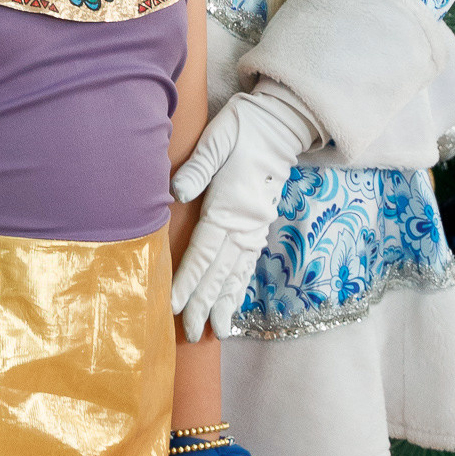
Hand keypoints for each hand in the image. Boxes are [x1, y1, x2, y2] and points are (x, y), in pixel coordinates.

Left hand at [170, 84, 321, 340]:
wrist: (282, 122)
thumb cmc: (245, 127)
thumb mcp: (217, 138)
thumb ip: (197, 167)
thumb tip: (176, 193)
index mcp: (230, 205)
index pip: (204, 252)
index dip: (188, 281)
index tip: (172, 305)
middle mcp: (245, 223)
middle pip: (220, 272)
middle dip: (204, 304)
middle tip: (191, 333)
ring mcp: (255, 227)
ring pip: (237, 273)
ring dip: (226, 303)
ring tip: (217, 332)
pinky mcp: (260, 225)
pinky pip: (249, 263)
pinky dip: (241, 287)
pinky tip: (234, 304)